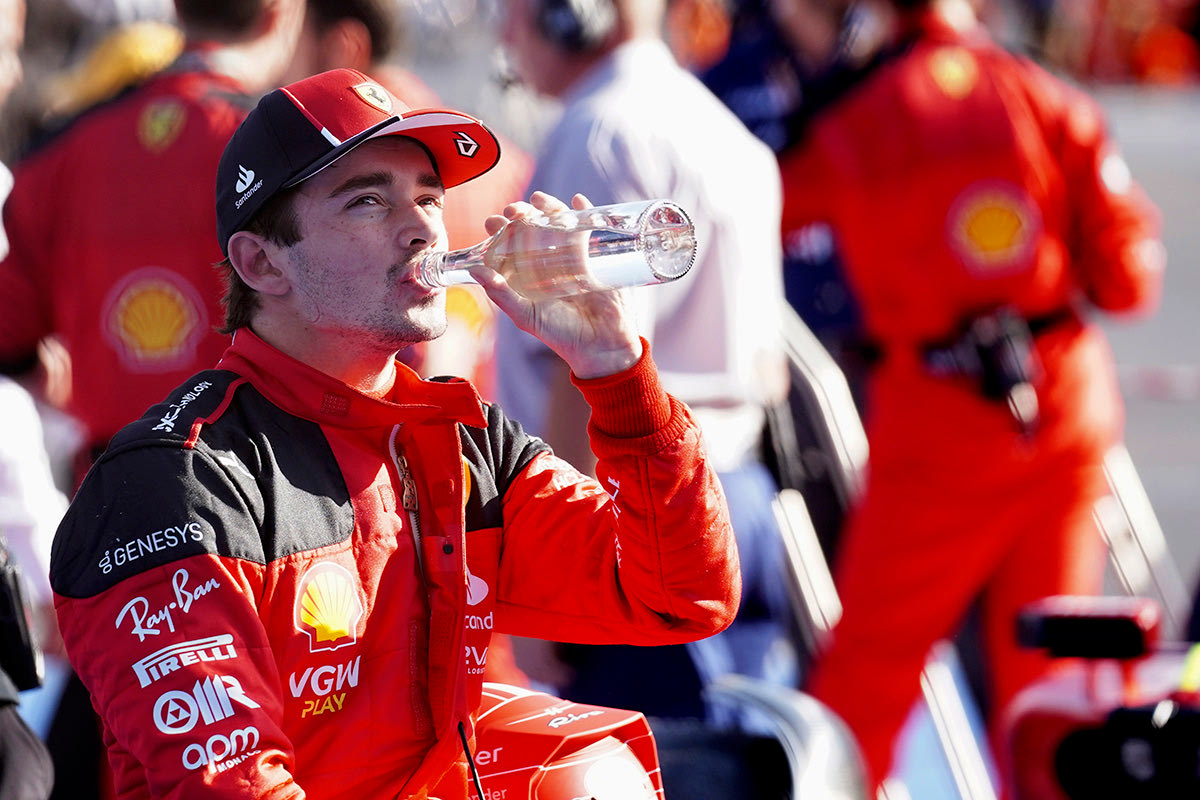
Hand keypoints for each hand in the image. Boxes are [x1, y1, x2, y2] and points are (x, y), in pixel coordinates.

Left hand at [472, 191, 642, 378]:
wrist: (600, 346)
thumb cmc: (559, 333)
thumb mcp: (525, 315)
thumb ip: (500, 294)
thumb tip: (474, 269)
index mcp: (527, 272)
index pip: (510, 242)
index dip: (500, 228)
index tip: (494, 222)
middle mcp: (549, 260)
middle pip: (533, 226)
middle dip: (522, 212)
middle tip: (515, 210)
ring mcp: (574, 255)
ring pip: (560, 221)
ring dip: (549, 205)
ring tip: (539, 199)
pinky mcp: (598, 255)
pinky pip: (592, 227)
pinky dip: (586, 210)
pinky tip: (578, 201)